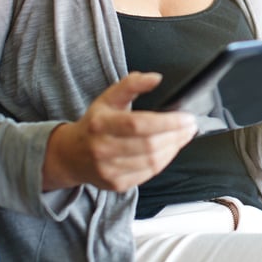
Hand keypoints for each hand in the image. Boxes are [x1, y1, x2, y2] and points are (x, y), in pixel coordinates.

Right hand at [42, 72, 196, 192]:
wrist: (71, 155)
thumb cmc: (95, 123)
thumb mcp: (108, 98)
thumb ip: (132, 84)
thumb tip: (155, 77)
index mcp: (100, 124)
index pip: (139, 124)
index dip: (167, 122)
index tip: (187, 117)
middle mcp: (102, 149)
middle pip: (149, 145)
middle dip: (177, 135)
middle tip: (190, 126)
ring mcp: (108, 170)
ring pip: (152, 162)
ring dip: (174, 148)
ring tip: (183, 136)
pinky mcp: (116, 184)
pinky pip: (148, 174)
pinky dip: (164, 161)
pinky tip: (169, 149)